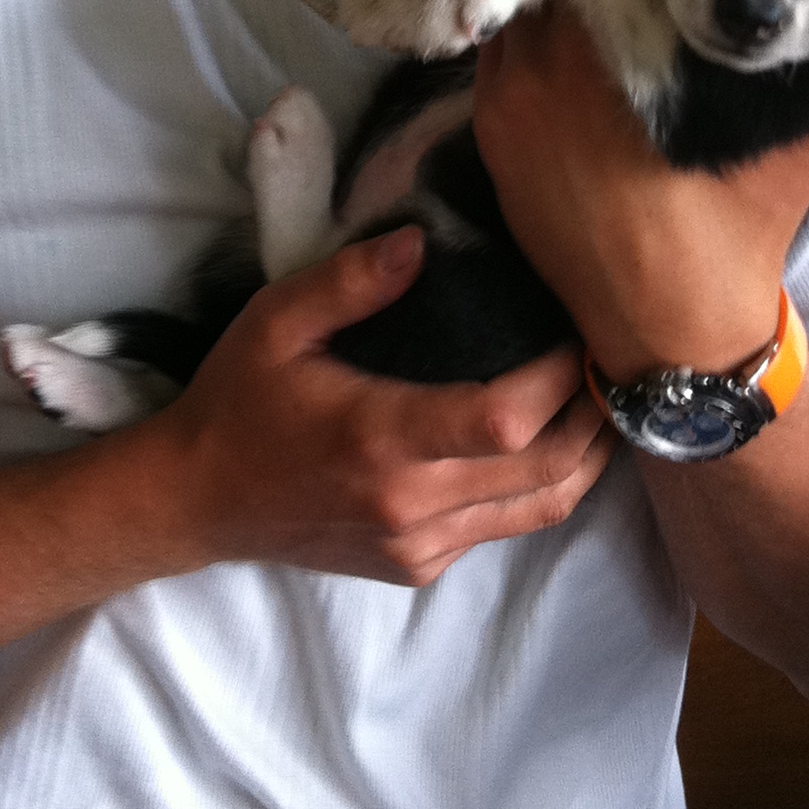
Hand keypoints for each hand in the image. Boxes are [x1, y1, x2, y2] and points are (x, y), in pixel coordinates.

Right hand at [152, 225, 609, 585]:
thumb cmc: (239, 400)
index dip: (558, 380)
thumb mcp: (277, 322)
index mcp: (381, 439)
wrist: (198, 500)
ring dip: (586, 457)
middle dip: (593, 416)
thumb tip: (421, 243)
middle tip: (611, 360)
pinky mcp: (418, 565)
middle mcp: (411, 504)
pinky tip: (546, 441)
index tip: (574, 331)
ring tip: (603, 401)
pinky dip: (539, 485)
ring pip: (540, 509)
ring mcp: (419, 544)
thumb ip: (349, 281)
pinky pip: (503, 528)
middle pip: (546, 471)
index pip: (506, 419)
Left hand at [473, 4, 808, 381]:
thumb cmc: (739, 233)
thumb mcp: (804, 141)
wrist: (672, 334)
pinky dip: (524, 39)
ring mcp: (504, 107)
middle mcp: (539, 72)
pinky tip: (567, 39)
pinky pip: (495, 60)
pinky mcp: (489, 141)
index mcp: (605, 57)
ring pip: (514, 9)